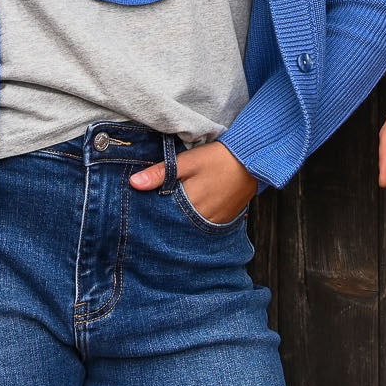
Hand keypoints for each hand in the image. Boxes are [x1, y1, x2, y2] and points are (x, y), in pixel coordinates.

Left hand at [129, 140, 257, 223]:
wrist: (251, 160)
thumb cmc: (217, 158)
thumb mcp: (188, 161)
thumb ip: (161, 173)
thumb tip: (134, 183)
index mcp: (189, 203)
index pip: (161, 215)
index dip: (152, 210)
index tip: (142, 206)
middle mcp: (201, 218)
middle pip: (175, 224)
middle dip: (165, 217)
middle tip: (156, 209)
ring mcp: (214, 222)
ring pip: (189, 227)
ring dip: (181, 220)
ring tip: (175, 209)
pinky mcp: (224, 221)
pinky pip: (204, 226)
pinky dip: (195, 221)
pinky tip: (192, 211)